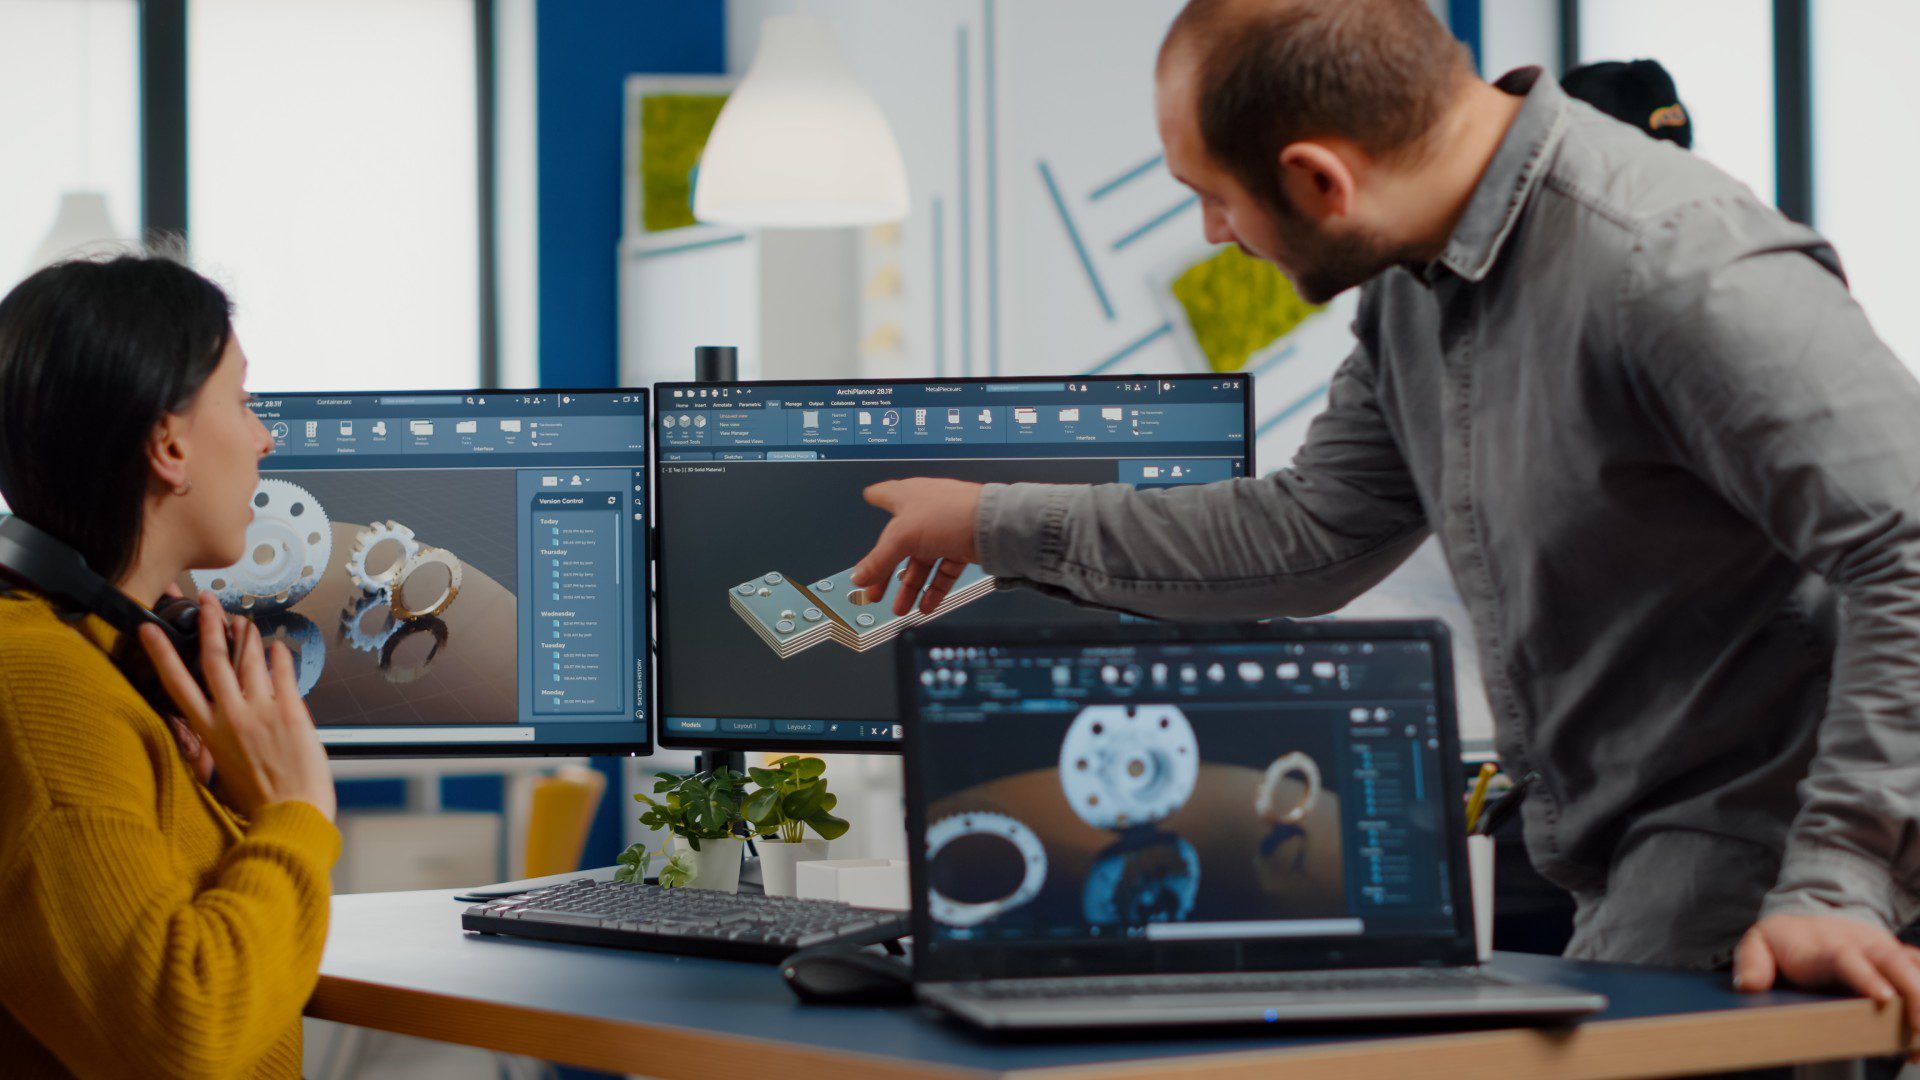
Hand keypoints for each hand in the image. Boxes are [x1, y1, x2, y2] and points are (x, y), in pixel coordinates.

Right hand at [137, 592, 335, 821]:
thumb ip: (224, 735)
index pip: (177, 683)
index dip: (161, 653)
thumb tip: (228, 714)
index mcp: (208, 732)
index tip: (149, 629)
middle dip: (210, 625)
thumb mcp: (225, 767)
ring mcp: (262, 711)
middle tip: (208, 601)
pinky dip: (280, 656)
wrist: (291, 814)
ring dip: (247, 635)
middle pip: (214, 659)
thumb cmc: (259, 798)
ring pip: (250, 660)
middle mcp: (231, 716)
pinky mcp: (292, 712)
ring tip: (243, 618)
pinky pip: (283, 673)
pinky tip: (278, 645)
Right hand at [849, 479, 984, 616]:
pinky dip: (934, 589)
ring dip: (910, 587)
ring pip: (922, 562)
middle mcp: (926, 511)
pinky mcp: (963, 547)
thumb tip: (858, 577)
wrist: (993, 525)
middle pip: (900, 544)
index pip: (886, 494)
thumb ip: (878, 560)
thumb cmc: (949, 513)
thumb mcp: (902, 537)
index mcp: (907, 497)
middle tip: (874, 592)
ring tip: (901, 608)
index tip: (869, 497)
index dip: (876, 496)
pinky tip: (926, 605)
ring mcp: (945, 530)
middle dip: (886, 571)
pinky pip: (943, 571)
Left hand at [1734, 913, 1919, 1060]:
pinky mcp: (1903, 962)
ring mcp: (1888, 953)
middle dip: (1914, 993)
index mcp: (1828, 946)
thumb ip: (1751, 961)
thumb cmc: (1786, 942)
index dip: (1866, 977)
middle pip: (1895, 963)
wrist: (1808, 922)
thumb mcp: (1760, 943)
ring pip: (1917, 969)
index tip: (1881, 998)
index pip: (1848, 959)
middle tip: (1918, 1028)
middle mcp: (1864, 946)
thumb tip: (1749, 985)